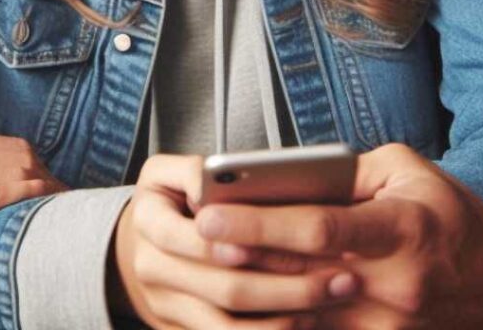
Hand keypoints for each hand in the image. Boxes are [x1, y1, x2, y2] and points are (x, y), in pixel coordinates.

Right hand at [0, 121, 64, 285]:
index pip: (11, 144)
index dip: (40, 165)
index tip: (56, 185)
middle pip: (20, 156)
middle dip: (50, 177)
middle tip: (68, 199)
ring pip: (15, 172)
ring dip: (47, 188)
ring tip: (64, 207)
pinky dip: (28, 196)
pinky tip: (43, 205)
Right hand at [112, 153, 358, 329]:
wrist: (140, 245)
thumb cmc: (170, 198)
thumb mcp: (170, 170)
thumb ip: (196, 169)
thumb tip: (220, 177)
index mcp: (148, 218)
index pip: (202, 234)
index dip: (247, 239)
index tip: (296, 239)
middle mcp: (151, 267)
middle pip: (225, 288)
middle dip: (287, 287)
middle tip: (342, 279)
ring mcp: (164, 306)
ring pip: (230, 325)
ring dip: (285, 318)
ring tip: (330, 303)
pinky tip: (304, 322)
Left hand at [196, 143, 482, 328]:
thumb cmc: (452, 217)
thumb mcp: (406, 170)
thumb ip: (348, 172)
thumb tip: (290, 176)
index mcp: (400, 229)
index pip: (318, 228)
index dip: (260, 223)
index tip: (212, 211)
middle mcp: (390, 285)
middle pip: (298, 272)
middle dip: (241, 254)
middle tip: (193, 235)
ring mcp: (384, 325)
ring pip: (301, 310)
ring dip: (253, 288)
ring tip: (212, 262)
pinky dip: (283, 313)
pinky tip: (252, 297)